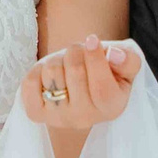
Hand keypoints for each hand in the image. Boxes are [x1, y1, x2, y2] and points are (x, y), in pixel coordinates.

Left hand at [22, 35, 140, 128]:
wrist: (81, 85)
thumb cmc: (106, 71)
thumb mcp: (125, 64)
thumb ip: (128, 59)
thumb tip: (115, 54)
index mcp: (112, 107)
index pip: (102, 88)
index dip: (95, 59)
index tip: (92, 39)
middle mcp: (85, 118)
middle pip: (75, 72)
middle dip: (76, 52)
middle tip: (79, 53)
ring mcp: (59, 119)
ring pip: (52, 72)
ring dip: (57, 59)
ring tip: (66, 66)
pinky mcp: (37, 114)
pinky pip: (29, 83)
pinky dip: (37, 70)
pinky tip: (49, 76)